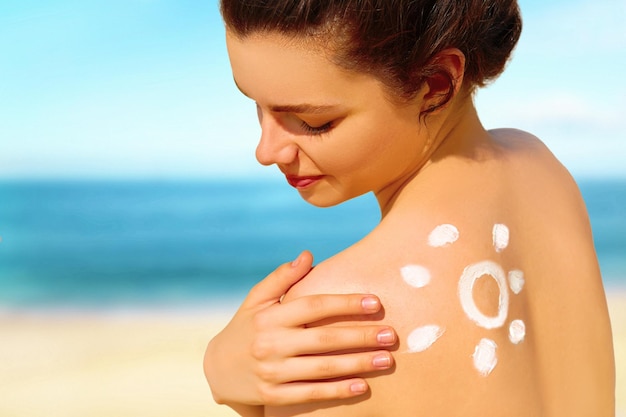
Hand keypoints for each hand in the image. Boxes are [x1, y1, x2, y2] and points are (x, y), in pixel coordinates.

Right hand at [203, 251, 396, 407]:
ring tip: (385, 359)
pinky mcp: (272, 397)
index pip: (313, 306)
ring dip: (357, 364)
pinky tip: (361, 386)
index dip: (345, 303)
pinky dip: (337, 391)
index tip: (375, 302)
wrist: (216, 370)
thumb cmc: (245, 328)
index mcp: (270, 316)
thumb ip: (281, 278)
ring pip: (322, 368)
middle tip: (391, 334)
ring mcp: (271, 372)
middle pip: (324, 338)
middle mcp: (270, 343)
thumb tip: (308, 255)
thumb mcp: (256, 300)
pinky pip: (310, 394)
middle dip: (360, 335)